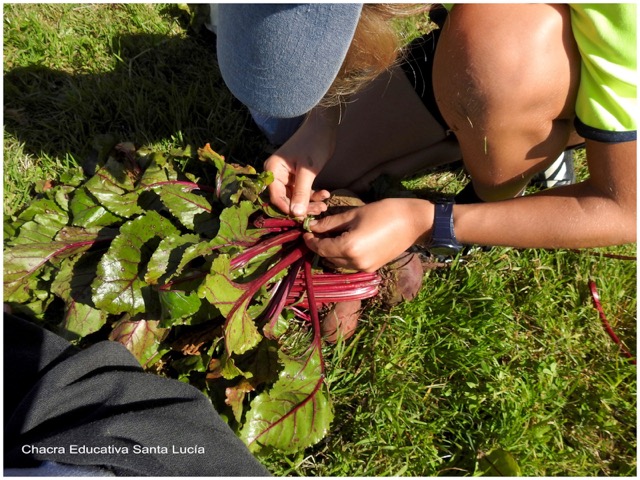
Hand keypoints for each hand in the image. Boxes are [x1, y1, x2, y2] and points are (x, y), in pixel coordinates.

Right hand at [264, 107, 338, 217]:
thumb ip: (301, 193)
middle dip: (303, 207)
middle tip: (320, 210)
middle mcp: (275, 175)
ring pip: (295, 198)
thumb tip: (296, 215)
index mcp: (272, 170)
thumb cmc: (313, 143)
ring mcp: (286, 176)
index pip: (276, 197)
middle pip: (285, 199)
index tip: (304, 217)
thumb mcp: (308, 170)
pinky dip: (313, 195)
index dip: (289, 209)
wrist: (323, 126)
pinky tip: (325, 195)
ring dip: (310, 203)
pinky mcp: (296, 177)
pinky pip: (302, 192)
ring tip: (325, 205)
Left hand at [303, 198, 433, 271]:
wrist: (413, 222)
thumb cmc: (384, 212)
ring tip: (330, 236)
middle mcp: (354, 263)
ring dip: (331, 252)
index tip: (306, 231)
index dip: (310, 240)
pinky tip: (344, 242)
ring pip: (338, 263)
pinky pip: (350, 265)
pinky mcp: (372, 268)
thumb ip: (330, 223)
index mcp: (348, 247)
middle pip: (328, 257)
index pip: (321, 248)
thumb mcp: (354, 214)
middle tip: (317, 231)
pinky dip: (343, 256)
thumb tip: (313, 226)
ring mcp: (364, 268)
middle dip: (320, 246)